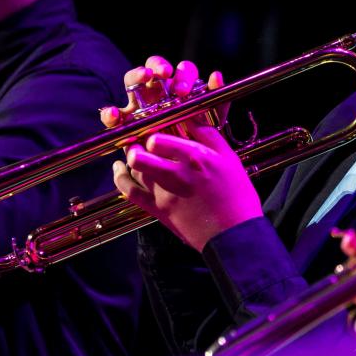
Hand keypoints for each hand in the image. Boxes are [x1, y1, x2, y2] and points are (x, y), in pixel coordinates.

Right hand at [99, 55, 224, 130]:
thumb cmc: (198, 142)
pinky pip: (113, 115)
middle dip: (158, 66)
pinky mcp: (124, 122)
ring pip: (132, 80)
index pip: (182, 70)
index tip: (184, 90)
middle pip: (155, 68)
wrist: (182, 169)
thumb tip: (216, 75)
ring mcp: (140, 104)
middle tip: (164, 74)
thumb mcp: (212, 124)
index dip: (184, 74)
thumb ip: (218, 103)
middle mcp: (159, 92)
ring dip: (137, 74)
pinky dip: (110, 113)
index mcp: (181, 88)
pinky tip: (114, 115)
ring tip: (144, 76)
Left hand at [112, 121, 261, 251]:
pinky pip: (130, 192)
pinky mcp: (158, 210)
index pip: (159, 138)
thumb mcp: (230, 159)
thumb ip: (209, 136)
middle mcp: (176, 174)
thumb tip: (192, 120)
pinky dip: (121, 178)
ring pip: (135, 169)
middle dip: (136, 144)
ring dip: (132, 157)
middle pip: (140, 154)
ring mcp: (163, 194)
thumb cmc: (237, 197)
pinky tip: (119, 169)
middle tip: (141, 141)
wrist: (234, 235)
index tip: (158, 131)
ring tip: (136, 151)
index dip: (154, 132)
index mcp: (195, 158)